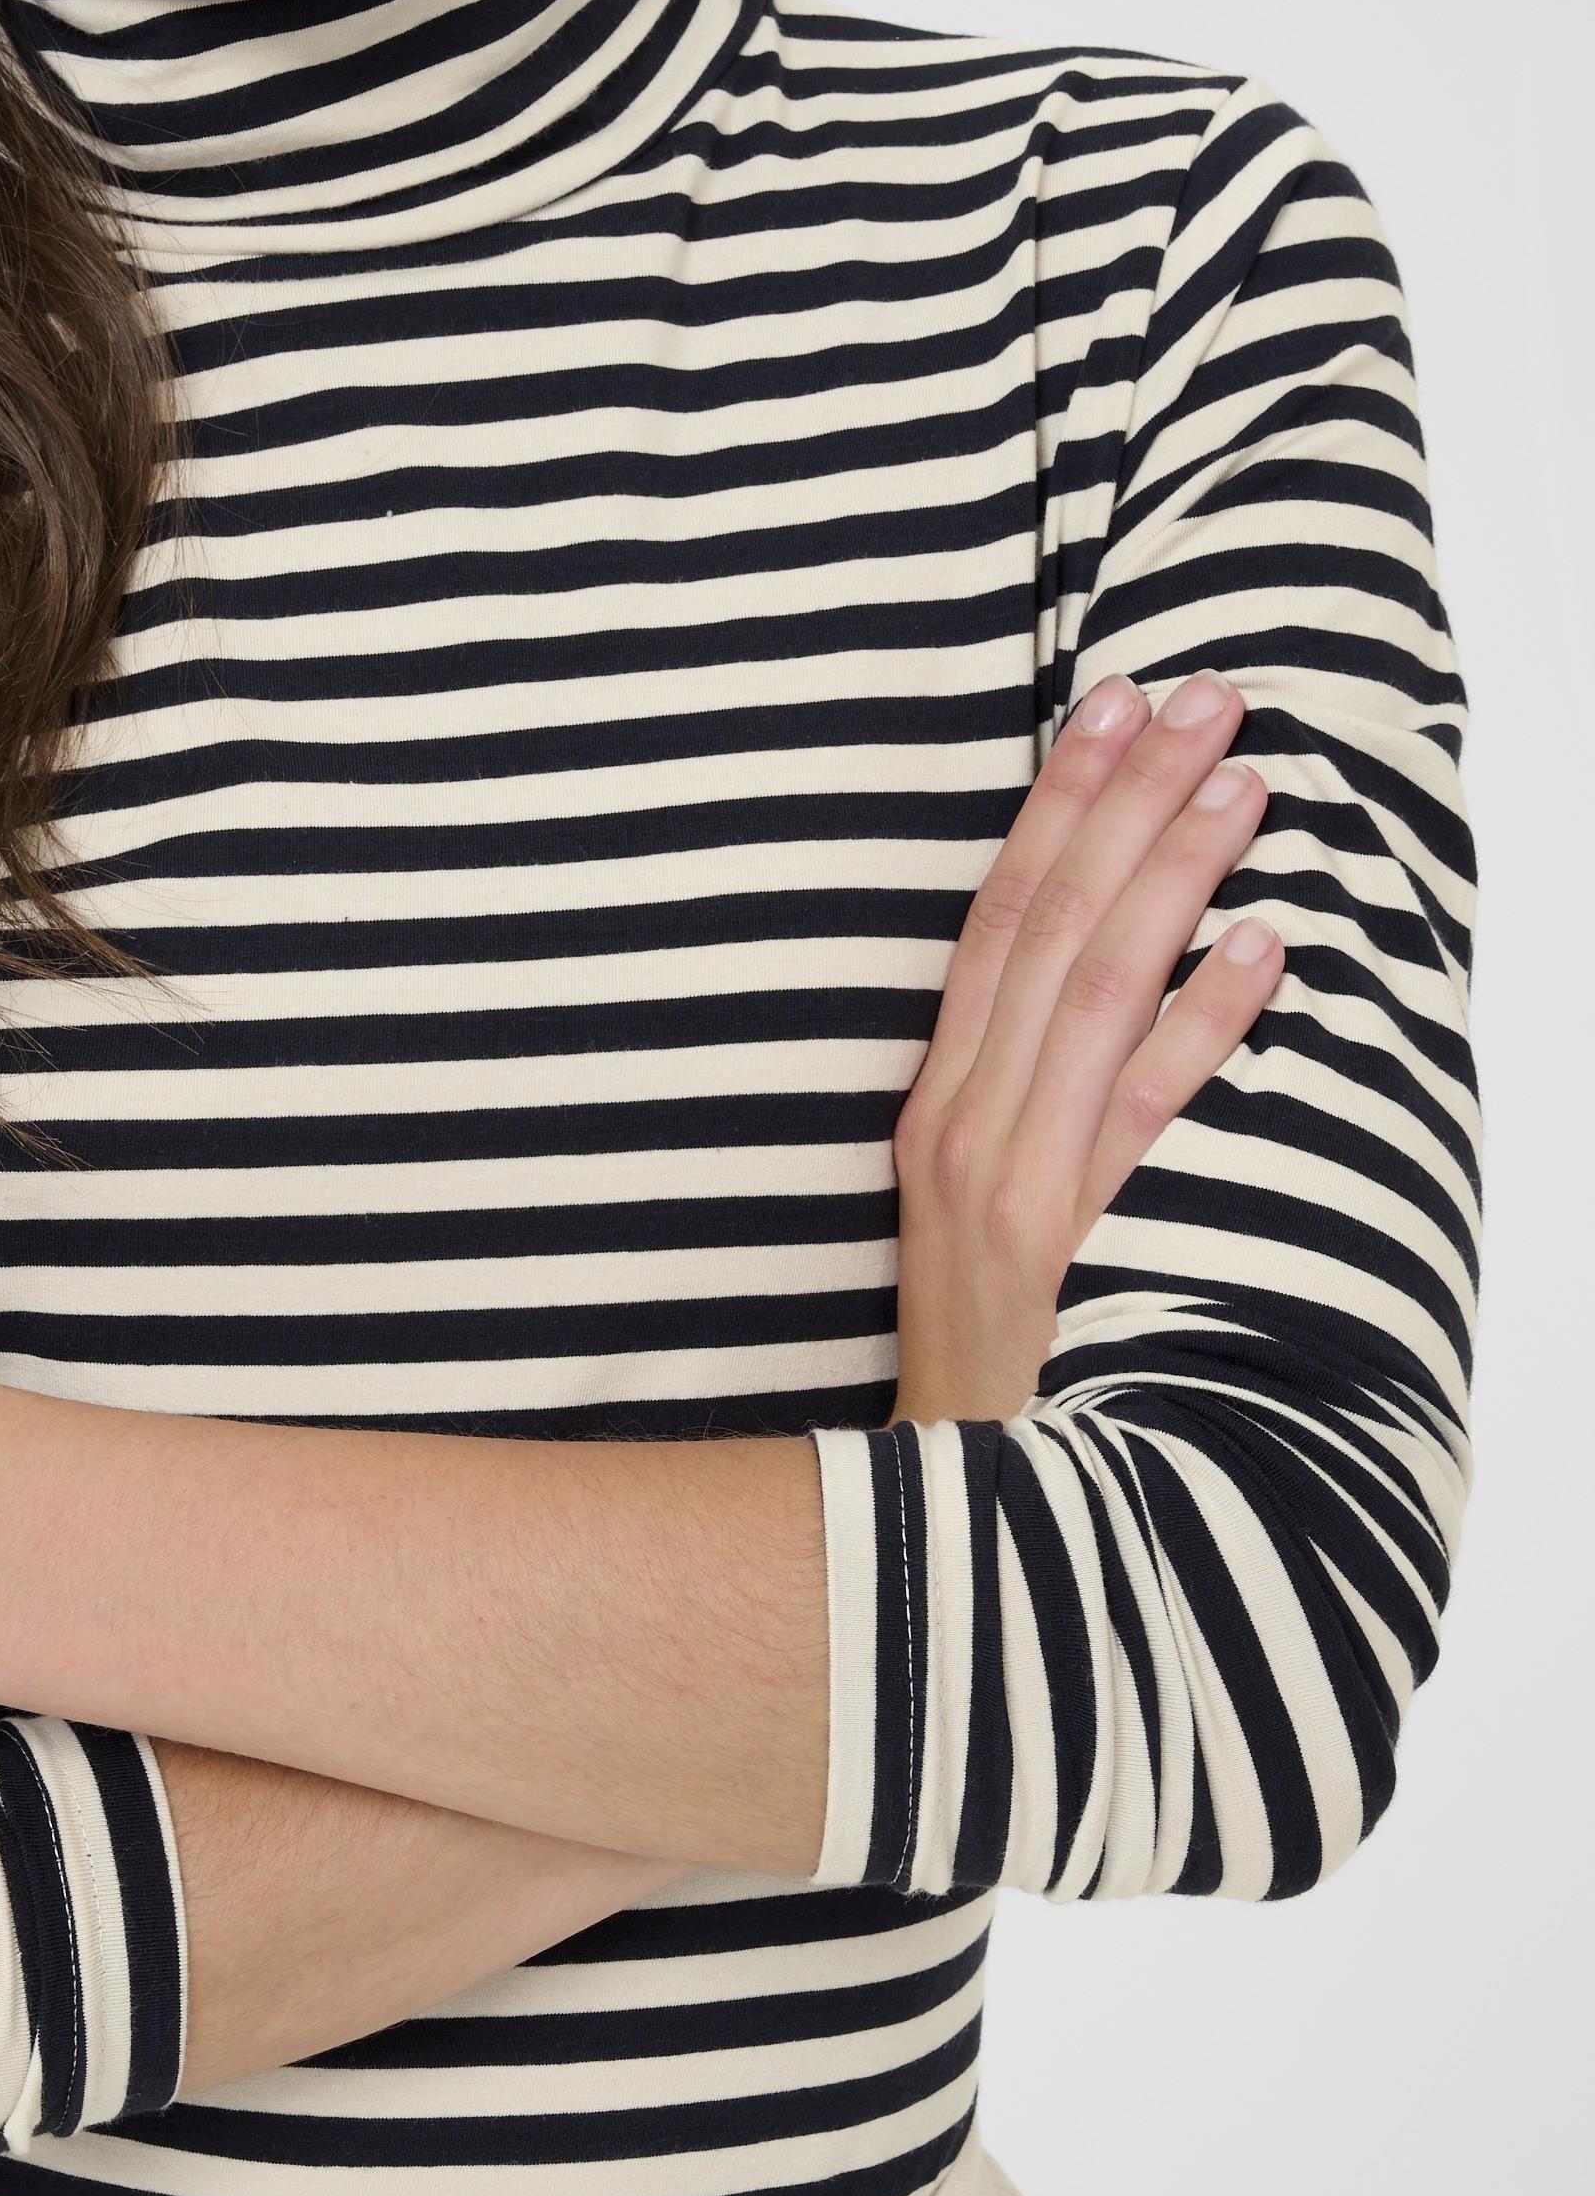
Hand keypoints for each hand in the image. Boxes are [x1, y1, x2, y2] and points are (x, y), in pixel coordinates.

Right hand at [888, 671, 1285, 1426]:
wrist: (940, 1499)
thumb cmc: (974, 1348)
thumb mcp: (962, 1206)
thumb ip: (1010, 1100)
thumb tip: (1097, 990)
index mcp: (934, 1095)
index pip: (996, 912)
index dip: (1055, 801)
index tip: (1111, 703)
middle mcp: (962, 1114)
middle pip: (1050, 922)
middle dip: (1128, 797)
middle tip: (1204, 696)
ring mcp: (1007, 1171)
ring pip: (1095, 986)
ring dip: (1172, 874)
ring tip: (1244, 783)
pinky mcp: (1060, 1234)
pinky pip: (1141, 1107)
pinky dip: (1202, 1023)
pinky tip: (1262, 949)